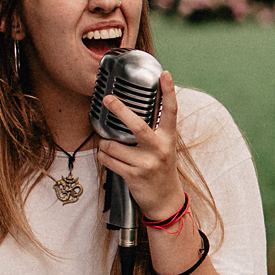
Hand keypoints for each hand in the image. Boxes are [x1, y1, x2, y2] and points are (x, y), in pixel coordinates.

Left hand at [97, 70, 186, 220]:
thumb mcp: (164, 147)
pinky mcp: (133, 175)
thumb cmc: (161, 168)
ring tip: (112, 148)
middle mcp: (159, 149)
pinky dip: (103, 156)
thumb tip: (133, 109)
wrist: (165, 199)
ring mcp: (147, 163)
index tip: (165, 75)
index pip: (171, 111)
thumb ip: (154, 130)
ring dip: (106, 145)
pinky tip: (109, 158)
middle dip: (120, 110)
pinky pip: (108, 159)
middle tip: (108, 99)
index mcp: (168, 138)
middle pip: (137, 125)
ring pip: (113, 145)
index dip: (168, 91)